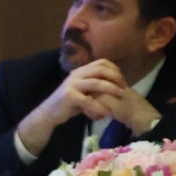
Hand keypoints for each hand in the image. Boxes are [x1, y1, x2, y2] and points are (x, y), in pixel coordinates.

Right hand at [22, 59, 154, 152]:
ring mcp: (72, 84)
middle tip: (124, 88)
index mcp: (81, 70)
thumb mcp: (83, 89)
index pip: (102, 62)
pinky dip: (99, 106)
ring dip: (111, 88)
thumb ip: (94, 83)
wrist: (50, 112)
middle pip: (101, 69)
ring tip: (120, 96)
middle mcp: (76, 74)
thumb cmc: (70, 102)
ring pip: (96, 83)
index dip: (115, 69)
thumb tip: (113, 81)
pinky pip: (88, 100)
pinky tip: (107, 112)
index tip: (123, 81)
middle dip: (116, 78)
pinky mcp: (69, 96)